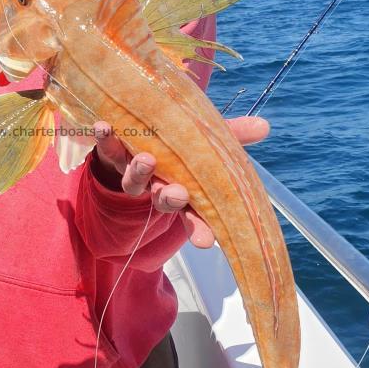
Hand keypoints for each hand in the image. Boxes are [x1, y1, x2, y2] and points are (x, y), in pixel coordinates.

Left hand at [92, 116, 269, 247]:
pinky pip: (106, 150)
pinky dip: (105, 140)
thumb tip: (264, 126)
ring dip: (140, 171)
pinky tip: (104, 127)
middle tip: (177, 194)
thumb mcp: (206, 140)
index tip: (207, 242)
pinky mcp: (110, 155)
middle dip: (170, 198)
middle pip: (162, 200)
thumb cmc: (175, 147)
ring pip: (135, 181)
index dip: (200, 227)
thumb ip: (232, 135)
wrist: (132, 135)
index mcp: (182, 188)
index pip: (194, 214)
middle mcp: (156, 185)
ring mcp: (132, 173)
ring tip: (146, 160)